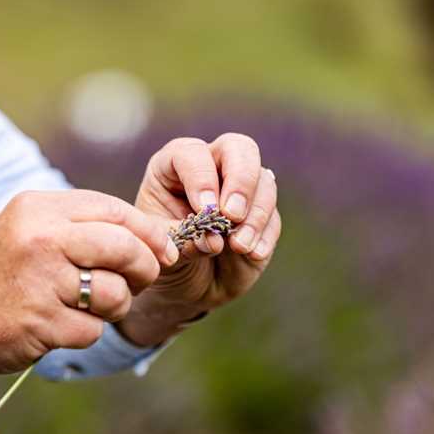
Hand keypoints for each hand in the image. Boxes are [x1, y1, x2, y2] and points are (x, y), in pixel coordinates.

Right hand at [0, 190, 176, 376]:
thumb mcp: (29, 229)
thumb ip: (83, 226)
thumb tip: (157, 239)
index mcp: (39, 208)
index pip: (116, 211)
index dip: (150, 232)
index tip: (165, 251)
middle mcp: (40, 238)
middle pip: (125, 248)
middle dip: (145, 268)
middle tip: (141, 280)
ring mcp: (39, 281)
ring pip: (115, 293)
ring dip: (114, 306)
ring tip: (89, 305)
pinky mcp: (39, 322)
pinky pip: (93, 329)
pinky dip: (86, 331)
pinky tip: (60, 325)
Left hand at [118, 133, 280, 345]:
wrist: (182, 285)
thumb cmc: (164, 255)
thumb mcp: (160, 248)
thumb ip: (183, 240)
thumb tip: (215, 240)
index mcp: (174, 166)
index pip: (193, 153)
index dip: (201, 177)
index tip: (204, 208)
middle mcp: (211, 168)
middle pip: (239, 148)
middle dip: (240, 181)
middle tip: (232, 215)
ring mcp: (240, 190)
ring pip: (264, 181)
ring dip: (255, 214)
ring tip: (239, 246)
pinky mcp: (262, 216)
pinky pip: (273, 217)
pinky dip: (264, 235)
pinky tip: (252, 254)